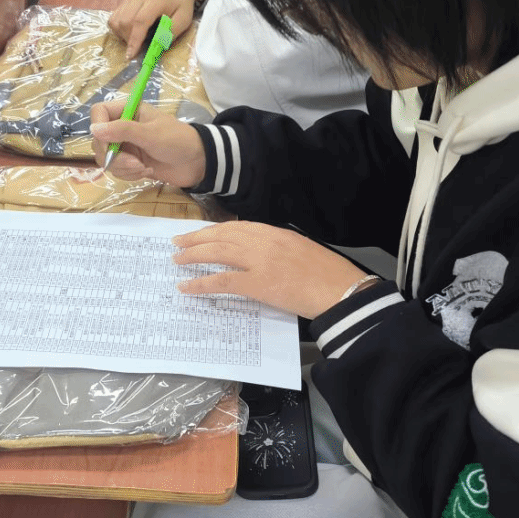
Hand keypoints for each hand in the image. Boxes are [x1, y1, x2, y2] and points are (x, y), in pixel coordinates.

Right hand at [90, 101, 205, 187]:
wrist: (197, 162)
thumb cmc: (177, 141)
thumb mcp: (150, 134)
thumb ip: (122, 131)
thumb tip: (94, 130)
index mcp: (128, 110)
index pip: (99, 113)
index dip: (98, 129)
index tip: (107, 146)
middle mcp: (123, 127)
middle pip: (99, 141)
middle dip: (115, 157)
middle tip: (135, 163)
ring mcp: (126, 146)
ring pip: (107, 159)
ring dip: (124, 168)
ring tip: (144, 168)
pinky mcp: (130, 162)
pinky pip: (117, 171)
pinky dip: (130, 175)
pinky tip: (147, 171)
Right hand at [108, 0, 196, 58]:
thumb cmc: (181, 4)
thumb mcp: (184, 19)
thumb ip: (170, 33)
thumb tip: (156, 48)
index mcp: (156, 0)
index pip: (140, 21)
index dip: (134, 40)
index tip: (131, 55)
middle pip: (124, 22)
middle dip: (129, 39)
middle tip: (140, 46)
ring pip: (116, 20)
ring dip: (122, 35)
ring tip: (136, 38)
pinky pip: (114, 17)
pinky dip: (119, 29)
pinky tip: (131, 31)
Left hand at [173, 222, 375, 318]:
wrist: (341, 290)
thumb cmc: (328, 275)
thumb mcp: (302, 250)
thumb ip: (280, 248)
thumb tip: (261, 256)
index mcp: (276, 232)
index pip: (238, 227)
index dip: (215, 230)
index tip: (200, 233)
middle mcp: (265, 241)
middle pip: (222, 235)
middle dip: (197, 238)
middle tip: (178, 242)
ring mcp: (260, 260)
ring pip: (217, 252)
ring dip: (193, 255)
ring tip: (177, 260)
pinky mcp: (257, 283)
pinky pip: (221, 281)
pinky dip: (201, 283)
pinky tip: (186, 286)